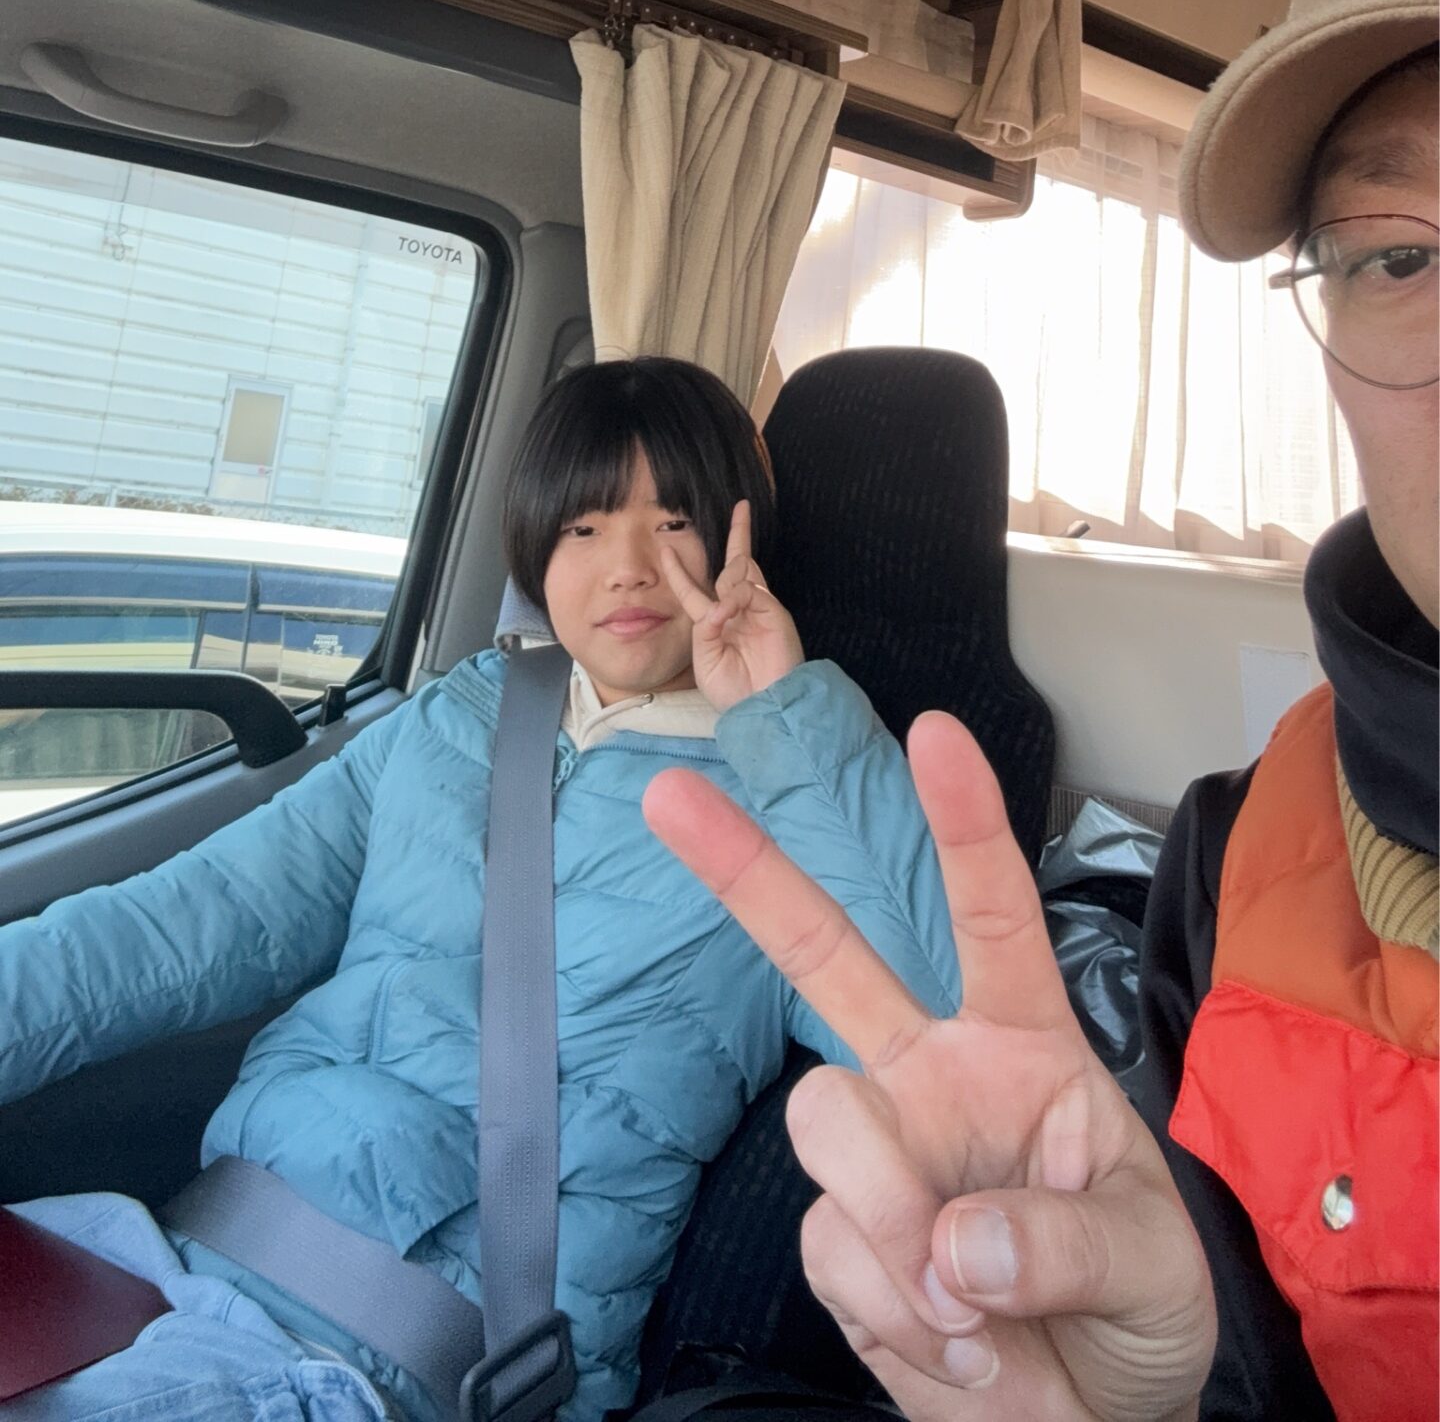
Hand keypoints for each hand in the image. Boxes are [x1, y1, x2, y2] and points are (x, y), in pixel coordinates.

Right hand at [645, 713, 1213, 1420]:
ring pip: (829, 1123)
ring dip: (898, 1223)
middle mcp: (935, 1076)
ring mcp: (879, 1157)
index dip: (965, 825)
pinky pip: (835, 1250)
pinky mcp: (841, 1246)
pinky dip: (901, 1315)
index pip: (994, 917)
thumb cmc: (1139, 1303)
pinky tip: (957, 1344)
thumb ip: (1064, 1241)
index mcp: (1025, 1044)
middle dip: (746, 871)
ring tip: (976, 1311)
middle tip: (667, 791)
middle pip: (826, 958)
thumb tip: (951, 1242)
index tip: (935, 735)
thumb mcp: (1152, 1265)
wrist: (1097, 1416)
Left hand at [658, 500, 803, 713]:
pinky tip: (729, 614)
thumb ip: (705, 628)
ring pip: (739, 571)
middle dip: (739, 533)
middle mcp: (738, 609)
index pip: (695, 589)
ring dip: (724, 586)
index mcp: (715, 622)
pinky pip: (749, 589)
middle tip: (742, 507)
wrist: (763, 707)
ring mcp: (758, 608)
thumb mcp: (705, 660)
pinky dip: (734, 598)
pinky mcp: (774, 611)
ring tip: (723, 617)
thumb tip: (718, 603)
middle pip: (735, 562)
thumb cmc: (733, 691)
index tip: (666, 549)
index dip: (679, 570)